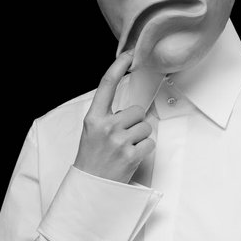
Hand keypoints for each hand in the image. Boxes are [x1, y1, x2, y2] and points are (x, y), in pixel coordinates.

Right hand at [74, 49, 155, 183]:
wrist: (91, 187)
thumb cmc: (93, 159)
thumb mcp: (92, 132)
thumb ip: (108, 117)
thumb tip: (132, 109)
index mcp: (94, 118)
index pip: (107, 85)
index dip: (119, 66)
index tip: (129, 54)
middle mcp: (106, 126)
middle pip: (137, 110)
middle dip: (135, 123)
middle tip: (123, 138)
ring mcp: (119, 141)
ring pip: (146, 126)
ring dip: (140, 137)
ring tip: (126, 149)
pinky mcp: (131, 155)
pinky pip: (150, 142)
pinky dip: (144, 149)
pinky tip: (131, 156)